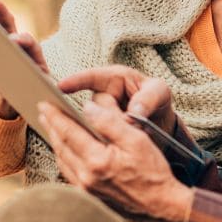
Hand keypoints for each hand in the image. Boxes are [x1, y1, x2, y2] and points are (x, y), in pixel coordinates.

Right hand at [0, 0, 47, 118]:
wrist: (21, 91)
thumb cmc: (24, 93)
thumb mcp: (21, 97)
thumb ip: (16, 95)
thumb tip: (3, 95)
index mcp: (34, 58)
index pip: (30, 45)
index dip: (22, 41)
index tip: (13, 39)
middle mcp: (22, 45)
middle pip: (13, 26)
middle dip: (2, 14)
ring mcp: (8, 39)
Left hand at [38, 95, 192, 221]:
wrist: (161, 207)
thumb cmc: (153, 173)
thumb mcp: (136, 139)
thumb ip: (110, 121)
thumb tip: (88, 107)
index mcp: (97, 160)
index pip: (68, 132)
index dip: (55, 116)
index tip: (45, 103)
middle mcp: (86, 177)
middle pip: (60, 146)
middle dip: (51, 126)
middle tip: (43, 111)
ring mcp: (86, 189)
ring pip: (62, 160)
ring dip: (56, 142)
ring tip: (53, 127)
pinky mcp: (89, 197)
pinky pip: (69, 173)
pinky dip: (64, 158)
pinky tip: (67, 151)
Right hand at [58, 66, 178, 137]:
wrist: (161, 122)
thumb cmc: (158, 101)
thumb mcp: (160, 93)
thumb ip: (148, 99)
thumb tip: (134, 112)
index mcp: (114, 78)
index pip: (92, 77)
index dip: (76, 81)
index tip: (61, 87)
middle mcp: (102, 94)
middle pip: (92, 106)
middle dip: (104, 117)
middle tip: (127, 123)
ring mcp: (98, 113)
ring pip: (93, 124)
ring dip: (109, 131)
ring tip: (129, 132)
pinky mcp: (98, 129)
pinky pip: (95, 134)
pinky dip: (103, 140)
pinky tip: (113, 144)